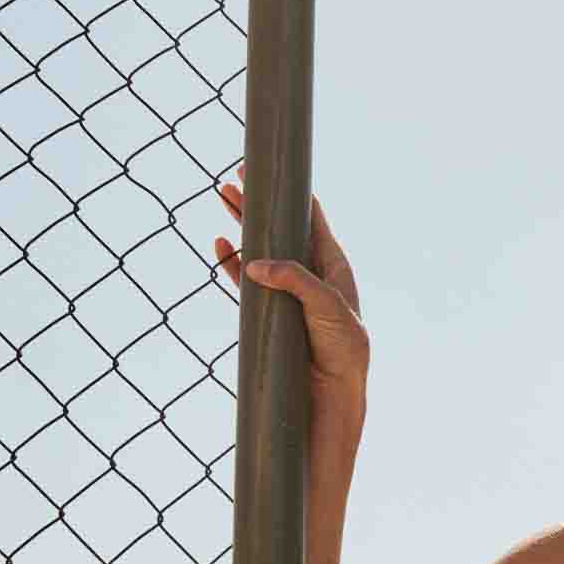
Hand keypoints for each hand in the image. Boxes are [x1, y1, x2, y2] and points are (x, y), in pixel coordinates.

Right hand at [213, 162, 369, 394]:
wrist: (332, 395)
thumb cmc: (343, 348)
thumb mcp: (326, 305)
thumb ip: (294, 279)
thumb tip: (254, 262)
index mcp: (332, 265)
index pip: (311, 218)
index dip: (293, 192)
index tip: (273, 168)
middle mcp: (309, 274)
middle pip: (280, 228)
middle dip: (258, 203)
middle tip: (236, 177)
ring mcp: (287, 292)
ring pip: (259, 250)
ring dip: (241, 226)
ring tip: (222, 199)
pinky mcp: (268, 313)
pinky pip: (245, 283)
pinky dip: (231, 264)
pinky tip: (220, 247)